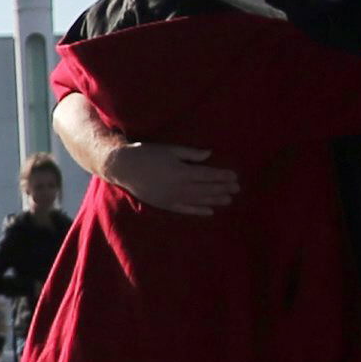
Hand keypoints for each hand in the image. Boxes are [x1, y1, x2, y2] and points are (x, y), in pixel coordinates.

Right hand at [97, 140, 236, 216]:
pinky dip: (198, 211)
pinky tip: (210, 212)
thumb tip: (209, 155)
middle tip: (237, 189)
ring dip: (214, 200)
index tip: (235, 177)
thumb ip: (191, 154)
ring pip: (198, 200)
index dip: (222, 177)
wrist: (124, 168)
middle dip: (222, 189)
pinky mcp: (165, 204)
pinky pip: (185, 210)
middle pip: (206, 189)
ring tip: (228, 200)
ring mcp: (171, 198)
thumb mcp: (170, 150)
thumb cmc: (147, 154)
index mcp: (181, 171)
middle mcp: (178, 187)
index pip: (208, 175)